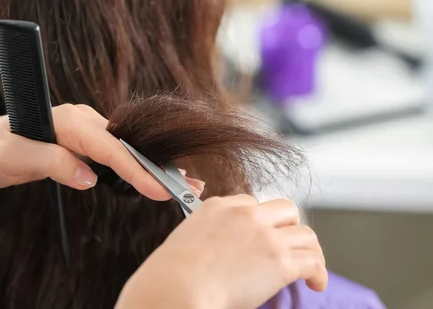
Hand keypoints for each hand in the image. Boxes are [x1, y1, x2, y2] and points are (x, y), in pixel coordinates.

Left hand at [0, 104, 202, 199]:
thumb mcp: (16, 158)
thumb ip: (53, 163)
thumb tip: (89, 179)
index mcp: (69, 119)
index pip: (110, 149)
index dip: (136, 170)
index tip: (160, 190)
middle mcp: (81, 120)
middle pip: (126, 148)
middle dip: (156, 169)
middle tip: (190, 187)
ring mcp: (83, 130)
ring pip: (123, 152)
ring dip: (149, 169)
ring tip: (179, 185)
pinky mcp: (82, 142)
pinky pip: (112, 156)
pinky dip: (132, 169)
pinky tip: (149, 178)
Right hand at [116, 195, 326, 308]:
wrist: (177, 287)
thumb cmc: (172, 274)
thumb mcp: (187, 239)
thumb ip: (208, 236)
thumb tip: (222, 253)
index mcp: (218, 206)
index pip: (251, 203)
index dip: (260, 222)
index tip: (262, 237)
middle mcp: (245, 215)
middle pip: (284, 209)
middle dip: (289, 227)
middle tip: (288, 245)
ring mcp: (265, 236)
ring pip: (305, 233)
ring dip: (309, 250)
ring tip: (309, 266)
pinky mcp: (280, 260)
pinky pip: (313, 261)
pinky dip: (319, 273)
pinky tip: (315, 283)